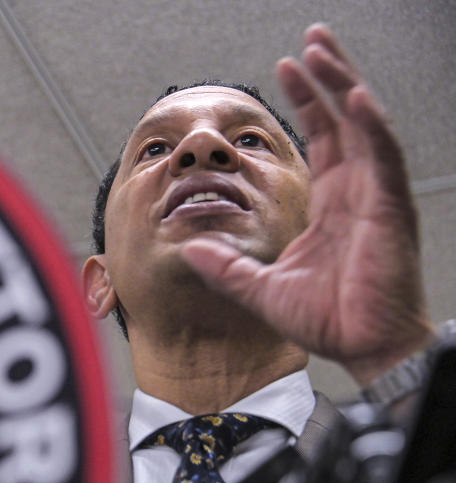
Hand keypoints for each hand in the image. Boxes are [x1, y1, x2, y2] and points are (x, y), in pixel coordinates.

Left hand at [179, 23, 435, 385]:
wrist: (360, 349)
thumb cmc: (327, 320)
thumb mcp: (260, 287)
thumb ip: (225, 266)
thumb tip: (188, 248)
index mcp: (331, 203)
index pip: (320, 137)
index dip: (304, 101)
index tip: (283, 71)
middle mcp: (357, 191)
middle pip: (343, 117)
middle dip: (326, 75)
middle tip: (311, 37)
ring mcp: (376, 196)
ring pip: (364, 124)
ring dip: (342, 83)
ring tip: (320, 49)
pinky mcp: (390, 209)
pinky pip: (383, 156)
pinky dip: (369, 124)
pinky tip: (351, 95)